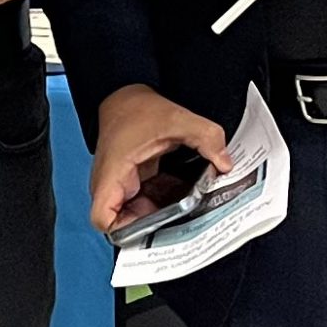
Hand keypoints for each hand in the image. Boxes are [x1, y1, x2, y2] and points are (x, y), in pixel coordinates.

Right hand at [90, 84, 231, 232]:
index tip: (154, 225)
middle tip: (182, 220)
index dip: (126, 230)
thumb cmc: (137, 109)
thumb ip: (206, 137)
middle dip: (155, 225)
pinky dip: (165, 202)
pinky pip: (147, 202)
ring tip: (188, 208)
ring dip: (163, 214)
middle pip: (125, 224)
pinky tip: (184, 193)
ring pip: (139, 215)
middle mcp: (112, 185)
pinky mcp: (133, 183)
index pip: (102, 219)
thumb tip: (225, 163)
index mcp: (112, 174)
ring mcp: (122, 185)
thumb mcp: (177, 119)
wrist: (126, 97)